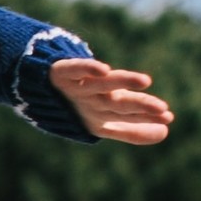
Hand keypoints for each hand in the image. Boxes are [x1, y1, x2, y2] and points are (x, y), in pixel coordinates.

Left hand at [49, 58, 172, 145]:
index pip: (127, 120)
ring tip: (144, 81)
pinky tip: (103, 69)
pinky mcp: (61, 73)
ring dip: (122, 83)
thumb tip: (165, 131)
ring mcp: (76, 89)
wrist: (34, 90)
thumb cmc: (77, 106)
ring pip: (101, 86)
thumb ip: (132, 125)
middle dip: (140, 107)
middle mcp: (89, 105)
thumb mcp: (105, 116)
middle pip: (118, 104)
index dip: (145, 121)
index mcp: (100, 118)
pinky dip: (87, 69)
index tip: (167, 120)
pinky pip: (74, 70)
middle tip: (163, 110)